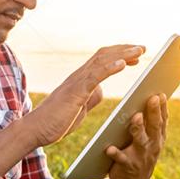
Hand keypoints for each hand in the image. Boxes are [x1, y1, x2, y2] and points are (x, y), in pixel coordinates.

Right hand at [28, 44, 145, 147]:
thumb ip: (90, 97)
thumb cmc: (55, 121)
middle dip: (125, 49)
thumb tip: (101, 91)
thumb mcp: (79, 108)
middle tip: (143, 48)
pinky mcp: (76, 92)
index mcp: (80, 80)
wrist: (36, 130)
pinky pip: (95, 76)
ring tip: (139, 50)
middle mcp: (79, 76)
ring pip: (102, 61)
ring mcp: (77, 82)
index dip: (120, 55)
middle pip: (104, 55)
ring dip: (123, 54)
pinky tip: (123, 63)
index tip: (136, 55)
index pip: (102, 60)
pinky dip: (110, 67)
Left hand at [103, 92, 167, 178]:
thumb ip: (149, 123)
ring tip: (136, 117)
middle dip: (154, 112)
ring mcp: (141, 157)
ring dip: (139, 129)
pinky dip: (115, 153)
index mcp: (157, 138)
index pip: (162, 120)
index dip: (163, 107)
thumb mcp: (147, 140)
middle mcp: (152, 146)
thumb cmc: (138, 155)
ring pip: (141, 141)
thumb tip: (149, 98)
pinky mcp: (127, 167)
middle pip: (154, 127)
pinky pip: (121, 159)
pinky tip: (109, 148)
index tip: (161, 93)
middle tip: (152, 98)